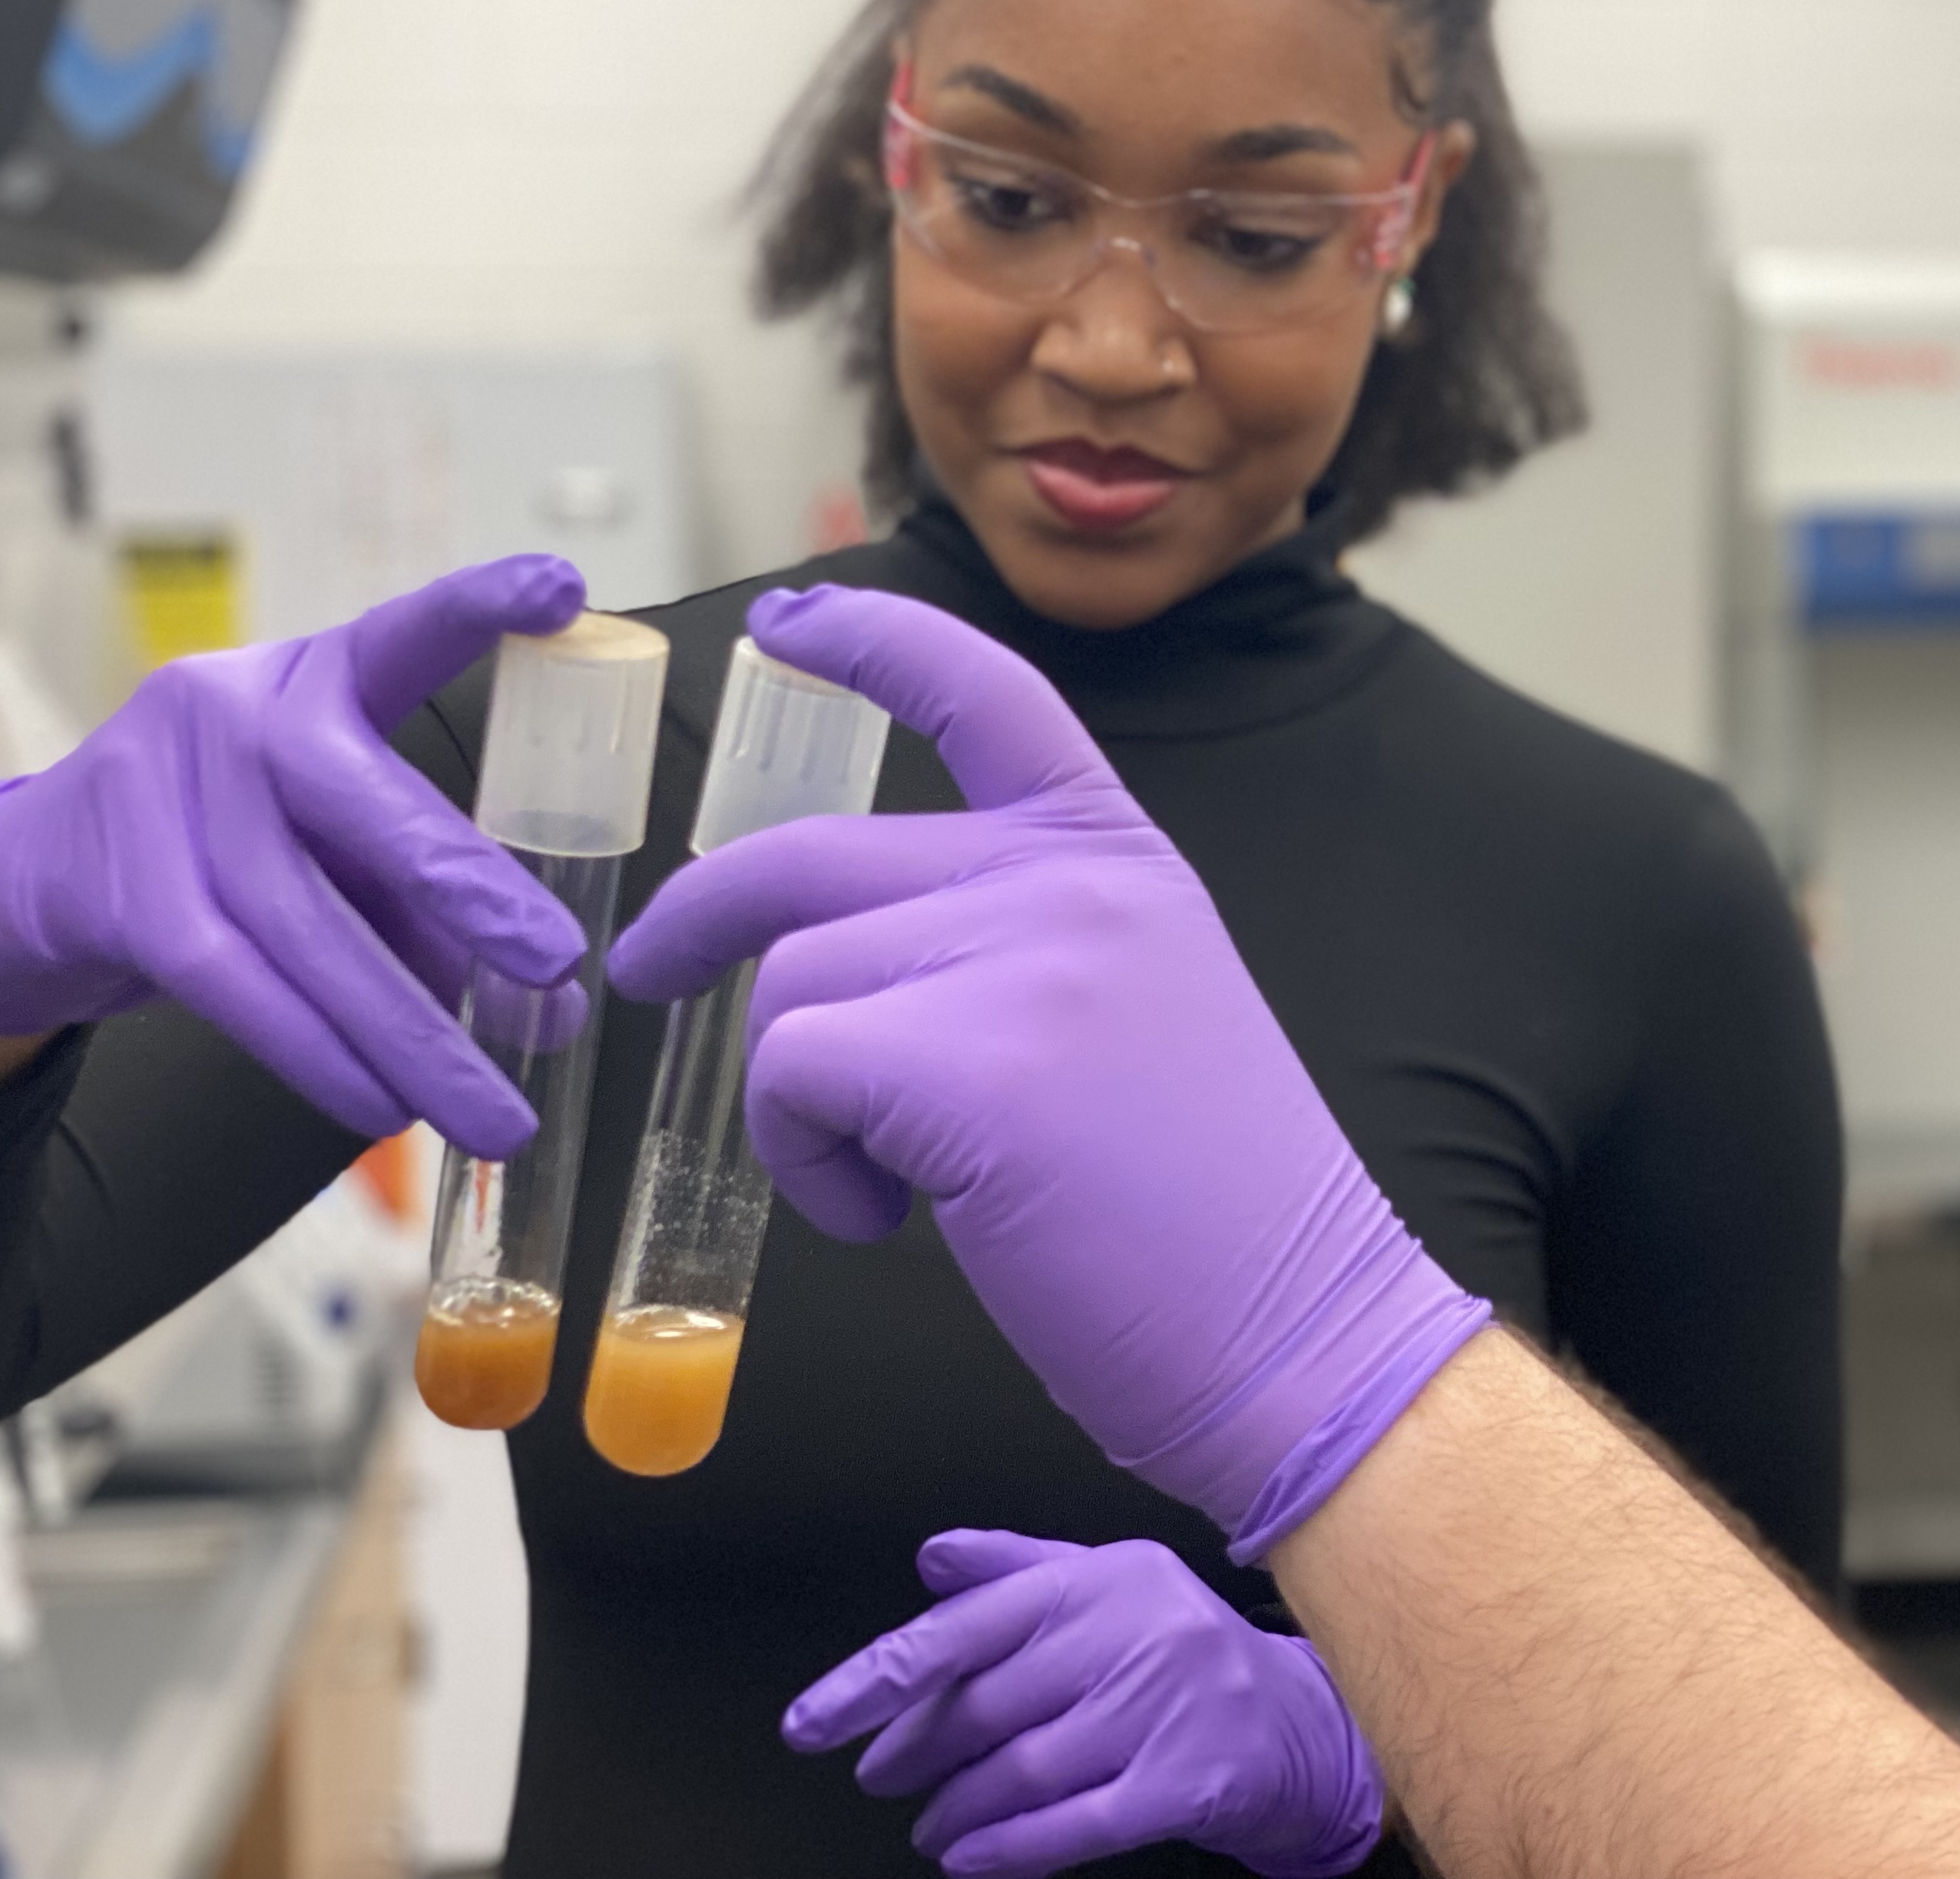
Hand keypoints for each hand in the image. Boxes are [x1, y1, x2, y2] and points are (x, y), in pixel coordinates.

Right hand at [0, 556, 590, 1152]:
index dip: (477, 609)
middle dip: (469, 891)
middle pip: (365, 802)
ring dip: (408, 1032)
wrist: (35, 876)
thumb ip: (435, 906)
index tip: (564, 587)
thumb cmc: (226, 844)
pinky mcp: (122, 890)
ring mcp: (168, 795)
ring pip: (307, 925)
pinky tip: (381, 1107)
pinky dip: (320, 1055)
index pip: (400, 634)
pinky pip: (237, 985)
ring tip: (492, 1109)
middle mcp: (236, 713)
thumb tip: (553, 1007)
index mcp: (310, 680)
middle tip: (557, 964)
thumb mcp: (330, 842)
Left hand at [608, 584, 1488, 1553]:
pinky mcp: (972, 1062)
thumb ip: (1026, 943)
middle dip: (704, 915)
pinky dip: (807, 1161)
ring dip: (800, 1100)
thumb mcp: (1144, 1009)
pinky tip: (891, 1219)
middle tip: (654, 975)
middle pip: (815, 856)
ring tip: (893, 1186)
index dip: (870, 643)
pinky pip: (794, 1074)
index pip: (986, 691)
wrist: (1305, 1334)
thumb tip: (855, 956)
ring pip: (795, 982)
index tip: (787, 626)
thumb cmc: (1212, 1218)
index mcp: (1120, 859)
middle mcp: (1074, 882)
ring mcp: (1028, 960)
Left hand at [785, 1531, 1381, 1877]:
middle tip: (880, 1772)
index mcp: (1101, 1578)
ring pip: (1023, 1771)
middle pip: (986, 1707)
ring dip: (957, 1807)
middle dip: (916, 1750)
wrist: (1297, 1724)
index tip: (814, 1719)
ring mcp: (1163, 1709)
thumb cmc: (1183, 1653)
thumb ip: (1015, 1571)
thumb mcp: (1107, 1587)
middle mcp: (1132, 1634)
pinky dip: (1008, 1847)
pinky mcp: (1187, 1782)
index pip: (966, 1626)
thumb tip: (933, 1559)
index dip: (878, 1676)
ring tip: (931, 1821)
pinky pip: (1074, 1825)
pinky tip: (969, 1856)